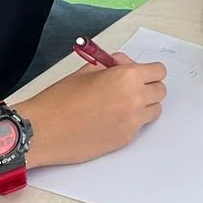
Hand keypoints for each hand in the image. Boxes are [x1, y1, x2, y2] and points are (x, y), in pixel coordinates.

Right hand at [21, 54, 166, 166]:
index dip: (148, 71)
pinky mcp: (126, 139)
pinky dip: (132, 121)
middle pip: (160, 90)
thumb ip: (112, 64)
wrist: (42, 131)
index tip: (140, 73)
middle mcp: (135, 99)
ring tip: (121, 105)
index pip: (159, 71)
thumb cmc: (59, 100)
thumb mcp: (86, 71)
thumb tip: (124, 63)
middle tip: (130, 88)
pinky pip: (140, 126)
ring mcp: (132, 122)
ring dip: (144, 105)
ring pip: (155, 110)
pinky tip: (111, 119)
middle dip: (148, 87)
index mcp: (126, 77)